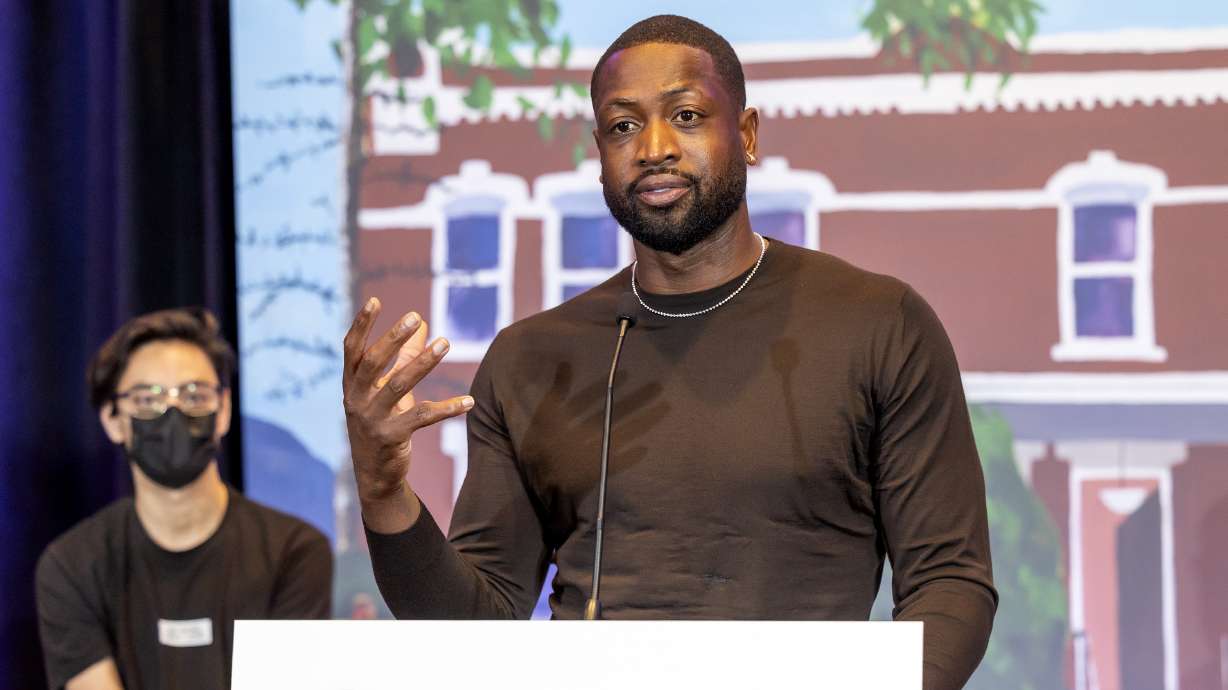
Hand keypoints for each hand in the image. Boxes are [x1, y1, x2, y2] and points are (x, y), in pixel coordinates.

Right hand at [342, 297, 472, 513]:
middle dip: (393, 338)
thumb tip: (423, 324)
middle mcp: (356, 399)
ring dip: (423, 363)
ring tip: (445, 343)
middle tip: (415, 317)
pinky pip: (422, 418)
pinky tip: (469, 401)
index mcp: (352, 385)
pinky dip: (448, 408)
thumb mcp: (388, 389)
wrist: (374, 474)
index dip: (361, 325)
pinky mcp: (391, 437)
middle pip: (372, 363)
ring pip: (399, 386)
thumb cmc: (382, 421)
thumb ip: (403, 356)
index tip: (375, 300)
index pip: (352, 350)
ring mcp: (372, 419)